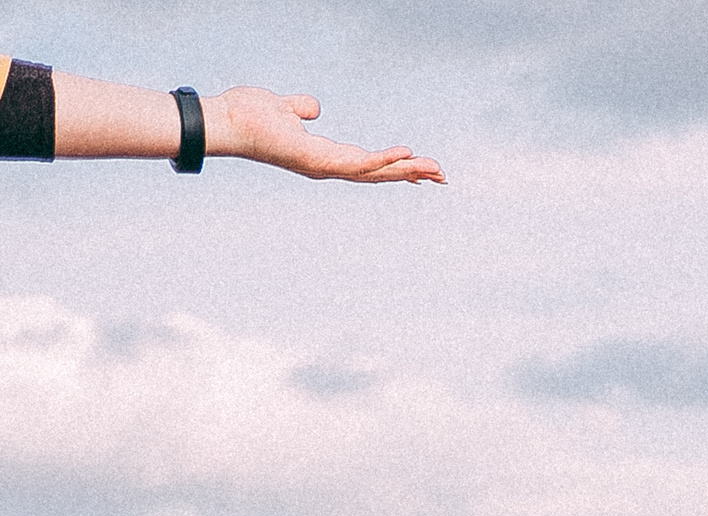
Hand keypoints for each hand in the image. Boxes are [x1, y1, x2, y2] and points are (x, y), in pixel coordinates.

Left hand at [206, 86, 445, 182]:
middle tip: (442, 177)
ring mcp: (324, 167)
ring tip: (436, 170)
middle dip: (411, 174)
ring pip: (376, 172)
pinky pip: (360, 162)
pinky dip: (384, 159)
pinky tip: (406, 155)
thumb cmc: (248, 116)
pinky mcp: (320, 162)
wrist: (225, 121)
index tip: (420, 168)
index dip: (394, 166)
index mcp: (323, 155)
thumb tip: (312, 107)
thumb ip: (301, 108)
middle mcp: (327, 166)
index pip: (366, 163)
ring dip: (408, 171)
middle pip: (378, 173)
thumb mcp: (283, 107)